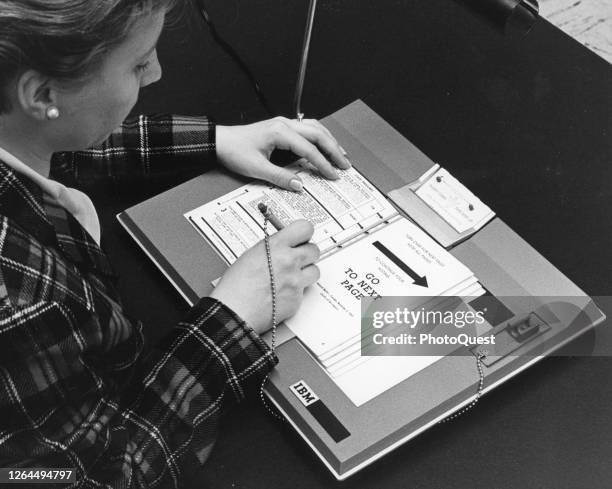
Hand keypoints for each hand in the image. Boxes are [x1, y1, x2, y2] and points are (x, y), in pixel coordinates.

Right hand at [209, 220, 319, 334]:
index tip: (302, 237)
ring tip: (291, 277)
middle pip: (314, 250)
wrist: (234, 311)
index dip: (304, 233)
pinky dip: (296, 291)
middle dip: (307, 254)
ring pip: (315, 270)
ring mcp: (295, 281)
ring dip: (306, 272)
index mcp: (275, 246)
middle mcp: (289, 261)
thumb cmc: (235, 286)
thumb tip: (283, 245)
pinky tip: (282, 293)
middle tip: (297, 258)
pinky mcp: (297, 299)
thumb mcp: (250, 255)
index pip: (305, 228)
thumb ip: (271, 248)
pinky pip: (304, 291)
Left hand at [216, 117, 350, 190]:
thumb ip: (280, 177)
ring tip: (341, 154)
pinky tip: (325, 143)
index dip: (323, 164)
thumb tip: (299, 185)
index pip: (309, 149)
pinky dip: (320, 136)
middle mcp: (284, 124)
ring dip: (329, 140)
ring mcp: (284, 123)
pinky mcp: (282, 126)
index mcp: (280, 132)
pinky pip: (307, 127)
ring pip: (315, 128)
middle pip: (318, 134)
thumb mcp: (256, 168)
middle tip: (345, 165)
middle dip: (334, 150)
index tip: (333, 175)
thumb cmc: (234, 150)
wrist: (220, 141)